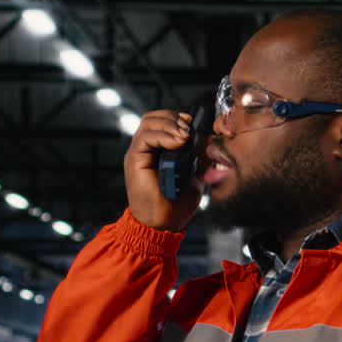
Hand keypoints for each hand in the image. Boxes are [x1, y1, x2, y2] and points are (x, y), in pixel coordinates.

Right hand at [123, 110, 204, 231]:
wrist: (163, 224)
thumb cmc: (176, 205)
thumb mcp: (194, 176)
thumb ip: (198, 158)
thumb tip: (207, 140)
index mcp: (157, 152)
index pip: (162, 122)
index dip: (176, 118)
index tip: (191, 123)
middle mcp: (145, 150)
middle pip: (153, 117)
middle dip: (174, 118)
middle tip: (188, 129)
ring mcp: (138, 153)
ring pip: (148, 122)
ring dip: (170, 125)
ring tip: (184, 136)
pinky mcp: (134, 159)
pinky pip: (146, 137)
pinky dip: (164, 135)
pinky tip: (178, 143)